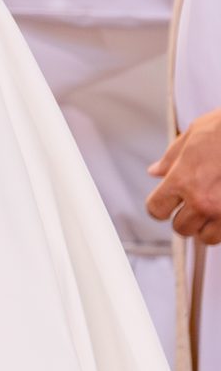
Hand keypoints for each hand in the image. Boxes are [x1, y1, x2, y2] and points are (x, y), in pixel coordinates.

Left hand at [150, 111, 220, 243]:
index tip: (166, 204)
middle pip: (181, 228)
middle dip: (185, 218)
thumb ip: (172, 157)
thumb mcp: (195, 133)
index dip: (159, 207)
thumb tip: (156, 171)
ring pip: (207, 237)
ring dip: (208, 226)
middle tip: (193, 205)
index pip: (156, 209)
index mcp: (183, 180)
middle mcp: (203, 200)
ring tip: (213, 209)